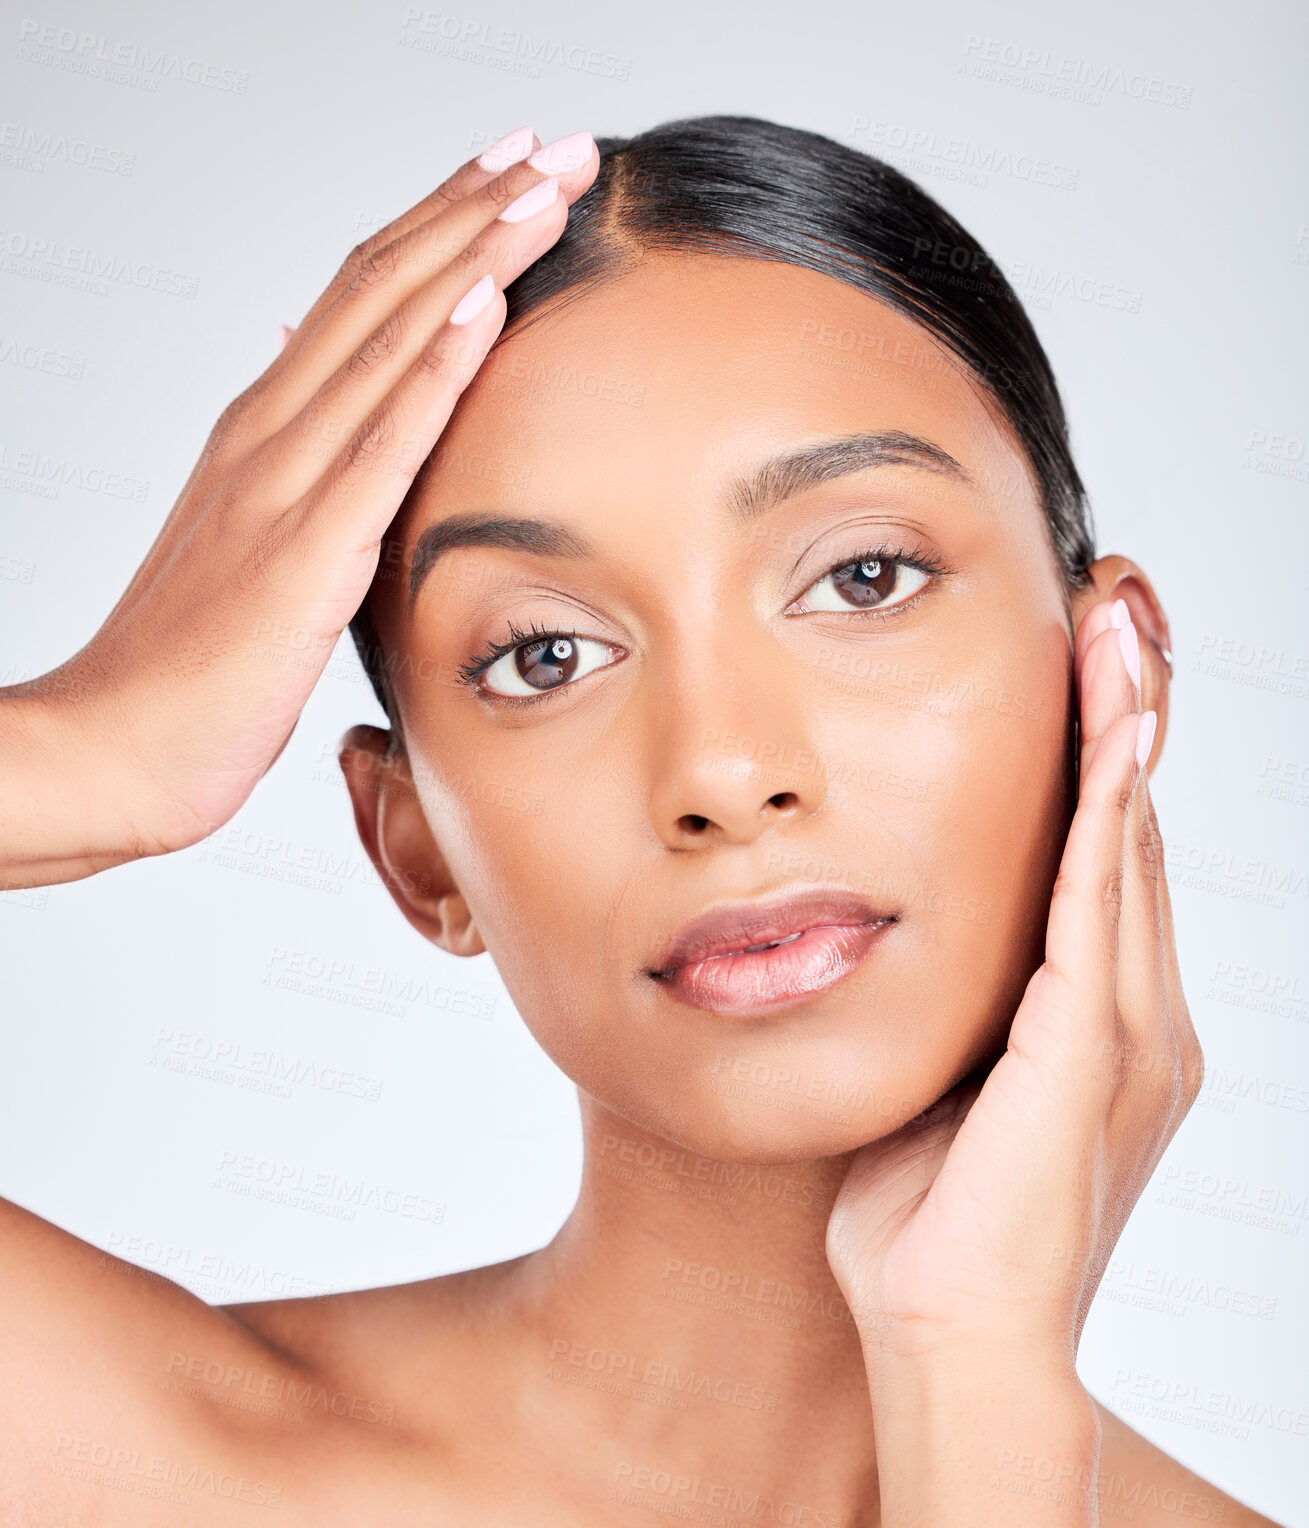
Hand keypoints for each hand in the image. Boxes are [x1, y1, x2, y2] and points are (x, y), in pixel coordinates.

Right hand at [0, 128, 598, 886]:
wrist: (120, 744)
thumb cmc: (193, 664)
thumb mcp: (257, 549)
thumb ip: (302, 481)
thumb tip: (343, 420)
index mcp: (264, 432)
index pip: (362, 296)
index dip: (441, 226)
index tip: (513, 172)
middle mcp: (269, 434)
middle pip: (382, 288)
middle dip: (475, 210)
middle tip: (557, 146)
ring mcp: (281, 485)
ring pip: (386, 340)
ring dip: (472, 256)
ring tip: (545, 187)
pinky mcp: (301, 553)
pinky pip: (379, 443)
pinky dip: (433, 369)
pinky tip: (484, 308)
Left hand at [825, 597, 1201, 1520]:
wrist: (949, 1336)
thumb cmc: (926, 1223)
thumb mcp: (942, 1082)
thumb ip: (956, 1009)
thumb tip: (905, 944)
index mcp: (1098, 1023)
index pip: (1102, 861)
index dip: (1099, 758)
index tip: (1080, 661)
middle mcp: (1136, 1016)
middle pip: (1133, 832)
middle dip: (1124, 712)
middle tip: (1114, 603)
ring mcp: (1125, 1032)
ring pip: (1129, 848)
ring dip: (1124, 729)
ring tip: (1120, 623)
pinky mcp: (1089, 1048)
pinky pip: (1100, 904)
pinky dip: (1108, 811)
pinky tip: (1110, 728)